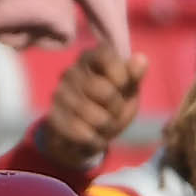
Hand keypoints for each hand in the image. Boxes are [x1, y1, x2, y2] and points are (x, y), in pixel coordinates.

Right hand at [35, 44, 148, 171]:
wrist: (85, 135)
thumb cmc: (111, 106)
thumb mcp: (128, 90)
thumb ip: (134, 76)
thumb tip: (142, 59)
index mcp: (90, 58)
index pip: (106, 56)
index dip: (121, 75)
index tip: (123, 85)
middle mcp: (71, 72)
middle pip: (105, 91)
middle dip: (117, 108)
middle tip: (114, 112)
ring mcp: (60, 94)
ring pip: (96, 117)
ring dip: (107, 127)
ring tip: (103, 125)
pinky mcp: (53, 117)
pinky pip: (83, 133)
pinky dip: (95, 140)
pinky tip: (92, 136)